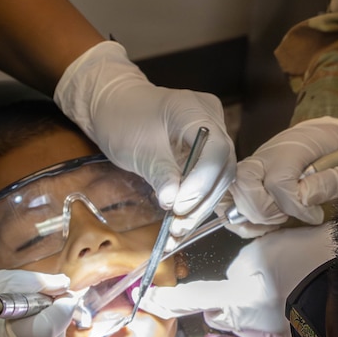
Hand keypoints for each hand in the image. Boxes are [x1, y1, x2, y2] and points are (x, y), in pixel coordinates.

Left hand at [54, 41, 234, 220]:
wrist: (115, 105)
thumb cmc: (123, 118)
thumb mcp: (138, 148)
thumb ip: (160, 173)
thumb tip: (173, 202)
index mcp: (195, 109)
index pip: (216, 149)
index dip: (202, 181)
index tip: (180, 205)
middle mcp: (211, 120)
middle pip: (222, 167)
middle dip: (201, 201)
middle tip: (179, 226)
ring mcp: (211, 135)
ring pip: (218, 178)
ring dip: (199, 207)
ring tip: (178, 231)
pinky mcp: (204, 151)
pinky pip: (208, 177)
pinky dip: (195, 200)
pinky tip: (182, 221)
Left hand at [139, 224, 335, 336]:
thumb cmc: (313, 261)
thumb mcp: (270, 249)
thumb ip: (242, 265)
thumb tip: (236, 281)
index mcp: (241, 299)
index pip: (193, 298)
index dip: (168, 300)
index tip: (146, 302)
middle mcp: (250, 325)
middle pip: (220, 312)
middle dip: (223, 299)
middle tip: (248, 278)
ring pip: (246, 321)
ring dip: (251, 306)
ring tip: (281, 283)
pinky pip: (270, 329)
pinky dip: (276, 315)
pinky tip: (295, 299)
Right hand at [226, 118, 337, 236]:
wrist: (336, 138)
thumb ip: (328, 183)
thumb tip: (304, 201)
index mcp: (294, 147)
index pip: (279, 181)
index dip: (295, 206)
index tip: (315, 215)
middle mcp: (268, 154)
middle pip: (244, 181)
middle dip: (263, 209)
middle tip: (285, 216)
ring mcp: (256, 165)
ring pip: (231, 189)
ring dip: (249, 214)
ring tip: (274, 221)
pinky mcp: (251, 177)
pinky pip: (229, 198)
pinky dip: (240, 218)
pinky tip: (262, 224)